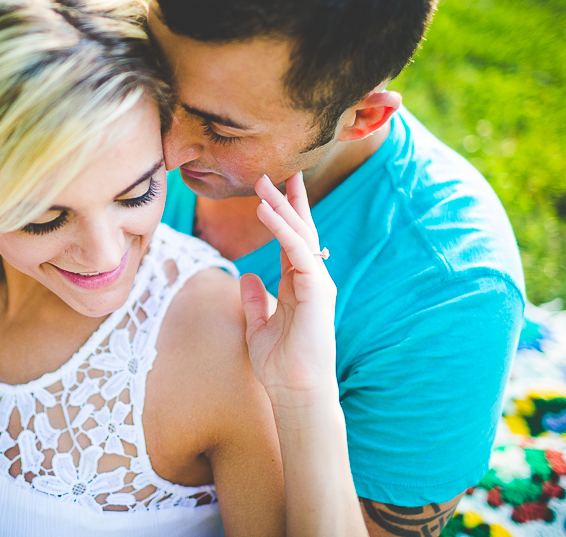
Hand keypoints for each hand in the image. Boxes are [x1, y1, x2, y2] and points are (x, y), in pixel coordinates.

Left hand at [240, 172, 338, 399]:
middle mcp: (311, 280)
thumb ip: (256, 300)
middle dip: (286, 201)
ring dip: (281, 207)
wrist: (295, 391)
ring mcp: (318, 283)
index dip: (283, 216)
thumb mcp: (259, 326)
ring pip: (299, 235)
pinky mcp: (318, 289)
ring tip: (263, 183)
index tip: (273, 191)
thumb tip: (247, 276)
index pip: (292, 242)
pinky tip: (265, 211)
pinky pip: (298, 250)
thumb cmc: (280, 365)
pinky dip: (282, 228)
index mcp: (299, 286)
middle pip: (300, 231)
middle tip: (270, 173)